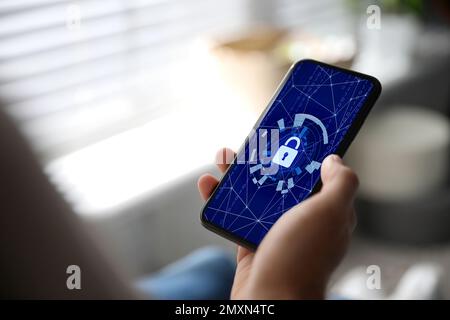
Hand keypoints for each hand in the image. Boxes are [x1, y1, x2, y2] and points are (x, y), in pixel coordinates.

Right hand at [198, 149, 357, 298]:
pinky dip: (221, 198)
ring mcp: (275, 230)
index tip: (292, 134)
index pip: (320, 175)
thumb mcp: (329, 213)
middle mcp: (302, 220)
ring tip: (223, 157)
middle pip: (283, 181)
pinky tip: (209, 185)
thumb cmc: (300, 258)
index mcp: (326, 212)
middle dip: (267, 159)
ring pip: (257, 194)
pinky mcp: (250, 240)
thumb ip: (340, 183)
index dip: (307, 154)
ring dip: (238, 174)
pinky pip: (235, 213)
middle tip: (252, 142)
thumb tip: (334, 160)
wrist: (269, 299)